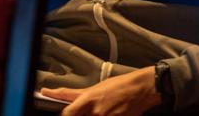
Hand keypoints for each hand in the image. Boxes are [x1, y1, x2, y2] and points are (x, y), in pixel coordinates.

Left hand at [41, 67, 160, 115]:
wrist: (140, 89)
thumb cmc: (119, 85)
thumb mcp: (94, 87)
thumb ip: (76, 95)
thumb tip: (58, 94)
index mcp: (89, 98)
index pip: (68, 113)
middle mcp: (96, 111)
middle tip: (87, 111)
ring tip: (104, 110)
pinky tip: (110, 113)